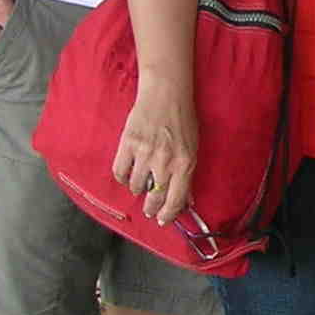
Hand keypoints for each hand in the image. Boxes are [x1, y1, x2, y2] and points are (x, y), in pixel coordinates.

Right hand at [111, 76, 199, 223]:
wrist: (166, 94)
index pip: (175, 200)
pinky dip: (123, 177)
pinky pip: (120, 172)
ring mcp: (145, 153)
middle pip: (154, 198)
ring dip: (138, 189)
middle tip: (149, 210)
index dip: (168, 214)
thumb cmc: (183, 119)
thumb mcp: (194, 148)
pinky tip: (128, 174)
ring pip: (135, 187)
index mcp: (185, 163)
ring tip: (142, 182)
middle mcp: (165, 161)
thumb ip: (188, 174)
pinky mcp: (127, 145)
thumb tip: (186, 199)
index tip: (163, 220)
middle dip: (151, 208)